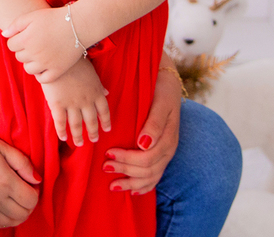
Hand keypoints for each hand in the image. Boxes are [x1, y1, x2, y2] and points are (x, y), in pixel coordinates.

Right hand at [0, 125, 40, 228]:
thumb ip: (22, 162)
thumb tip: (37, 179)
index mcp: (4, 181)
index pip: (32, 200)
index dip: (35, 191)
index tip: (29, 180)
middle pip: (24, 214)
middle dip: (29, 203)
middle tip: (24, 188)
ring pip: (10, 222)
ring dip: (18, 212)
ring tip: (13, 197)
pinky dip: (3, 218)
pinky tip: (1, 204)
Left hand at [2, 6, 83, 82]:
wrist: (78, 24)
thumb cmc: (53, 18)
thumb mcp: (32, 16)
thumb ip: (15, 25)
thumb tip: (3, 35)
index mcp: (26, 39)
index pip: (11, 45)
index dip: (17, 40)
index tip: (26, 35)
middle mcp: (34, 53)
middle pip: (19, 57)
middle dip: (24, 50)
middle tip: (35, 43)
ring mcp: (46, 63)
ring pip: (28, 69)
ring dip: (30, 62)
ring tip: (39, 54)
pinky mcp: (57, 70)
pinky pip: (42, 79)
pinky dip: (40, 74)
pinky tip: (44, 65)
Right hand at [40, 57, 110, 145]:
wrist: (58, 56)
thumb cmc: (74, 61)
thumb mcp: (91, 72)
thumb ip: (98, 85)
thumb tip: (106, 93)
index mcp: (96, 92)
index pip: (104, 111)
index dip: (106, 121)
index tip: (106, 129)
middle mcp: (86, 101)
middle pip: (91, 121)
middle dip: (93, 132)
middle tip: (94, 140)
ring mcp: (72, 104)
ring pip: (77, 125)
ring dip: (78, 136)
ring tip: (79, 144)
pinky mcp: (57, 104)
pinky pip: (60, 122)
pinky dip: (62, 131)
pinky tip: (63, 137)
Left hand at [102, 67, 180, 194]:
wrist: (167, 81)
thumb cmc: (160, 89)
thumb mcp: (159, 101)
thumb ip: (154, 122)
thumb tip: (144, 144)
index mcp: (168, 137)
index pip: (147, 158)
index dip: (127, 159)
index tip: (108, 154)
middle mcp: (168, 148)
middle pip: (147, 170)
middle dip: (125, 170)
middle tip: (105, 166)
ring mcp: (166, 152)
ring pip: (151, 177)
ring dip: (132, 182)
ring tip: (113, 185)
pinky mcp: (162, 153)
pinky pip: (155, 176)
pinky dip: (144, 186)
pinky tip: (132, 190)